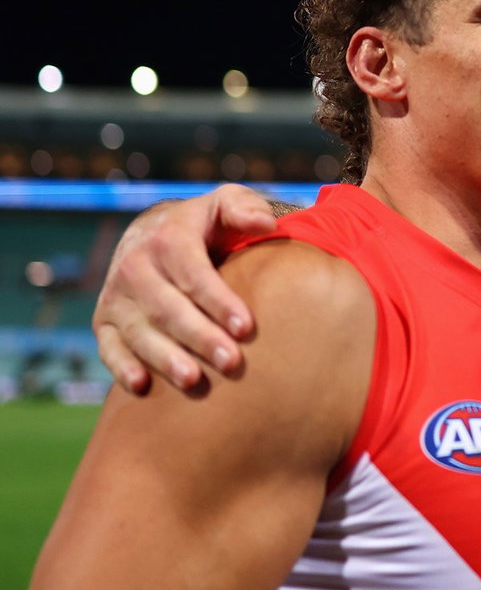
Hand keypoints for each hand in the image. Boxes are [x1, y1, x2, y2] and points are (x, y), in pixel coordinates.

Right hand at [93, 185, 275, 393]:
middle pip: (168, 308)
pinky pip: (108, 347)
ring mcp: (116, 296)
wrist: (152, 232)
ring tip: (194, 380)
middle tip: (231, 362)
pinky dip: (121, 367)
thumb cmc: (204, 223)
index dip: (219, 301)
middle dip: (200, 336)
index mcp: (168, 238)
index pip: (194, 274)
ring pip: (139, 332)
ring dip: (165, 358)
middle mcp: (135, 267)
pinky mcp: (104, 321)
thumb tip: (268, 224)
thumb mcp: (225, 204)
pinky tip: (142, 386)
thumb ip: (246, 208)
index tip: (246, 327)